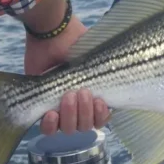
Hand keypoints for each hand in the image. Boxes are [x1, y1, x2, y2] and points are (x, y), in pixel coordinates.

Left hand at [24, 15, 110, 134]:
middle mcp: (77, 105)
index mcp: (93, 96)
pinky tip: (51, 113)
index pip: (100, 119)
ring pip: (69, 128)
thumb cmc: (77, 43)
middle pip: (85, 126)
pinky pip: (48, 129)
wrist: (54, 34)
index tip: (98, 101)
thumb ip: (108, 72)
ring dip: (70, 115)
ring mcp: (59, 108)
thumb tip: (122, 81)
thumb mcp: (98, 58)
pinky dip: (51, 124)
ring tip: (67, 95)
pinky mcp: (41, 107)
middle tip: (81, 92)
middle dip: (85, 112)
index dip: (100, 116)